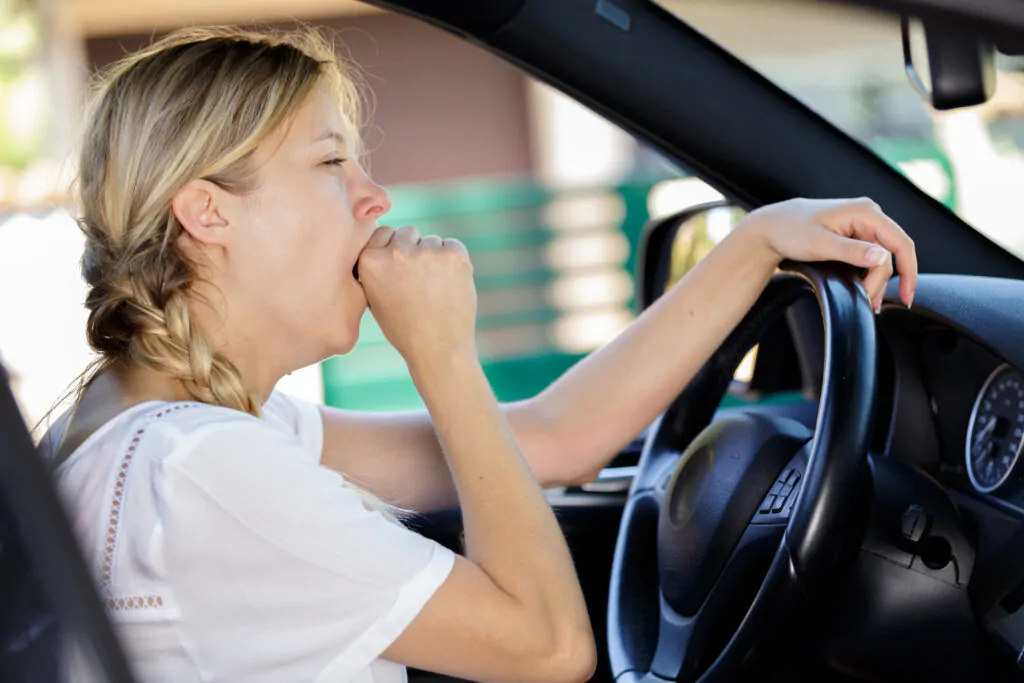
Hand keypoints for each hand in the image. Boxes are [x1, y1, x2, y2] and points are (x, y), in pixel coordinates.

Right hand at [356, 225, 477, 366]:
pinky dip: (454, 261)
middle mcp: (396, 252)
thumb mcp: (375, 297)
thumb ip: (377, 266)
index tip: (400, 269)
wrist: (438, 350)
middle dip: (414, 249)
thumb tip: (386, 241)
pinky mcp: (453, 255)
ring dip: (435, 257)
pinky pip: (453, 245)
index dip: (393, 249)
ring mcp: (426, 252)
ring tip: (434, 290)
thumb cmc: (405, 328)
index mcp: (370, 261)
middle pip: (408, 232)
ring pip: (431, 240)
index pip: (383, 232)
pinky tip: (449, 286)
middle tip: (419, 282)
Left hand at [737, 197, 916, 311]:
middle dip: (880, 282)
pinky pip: (869, 257)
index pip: (901, 243)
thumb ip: (852, 251)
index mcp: (866, 212)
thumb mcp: (820, 244)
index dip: (909, 272)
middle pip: (890, 255)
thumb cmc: (790, 231)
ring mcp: (861, 225)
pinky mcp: (854, 235)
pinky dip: (867, 274)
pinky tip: (862, 289)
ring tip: (865, 302)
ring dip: (875, 281)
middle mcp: (868, 216)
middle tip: (866, 303)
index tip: (906, 298)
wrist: (771, 227)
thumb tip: (882, 257)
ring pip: (880, 258)